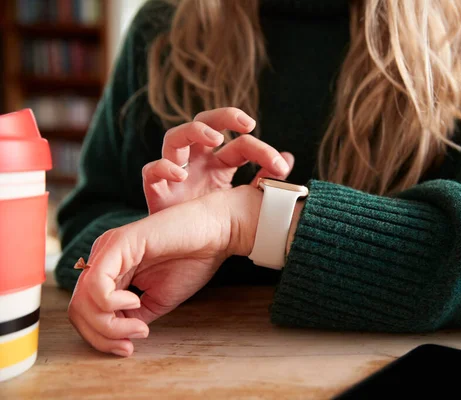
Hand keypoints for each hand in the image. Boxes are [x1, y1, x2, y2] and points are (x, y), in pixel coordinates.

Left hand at [67, 185, 262, 356]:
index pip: (86, 310)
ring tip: (139, 325)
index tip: (130, 346)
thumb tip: (118, 336)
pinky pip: (96, 285)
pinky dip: (112, 304)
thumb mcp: (158, 298)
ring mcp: (107, 249)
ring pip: (82, 301)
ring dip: (109, 325)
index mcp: (111, 270)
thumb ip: (135, 315)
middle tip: (130, 343)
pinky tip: (135, 302)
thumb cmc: (194, 259)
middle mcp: (102, 258)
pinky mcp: (118, 243)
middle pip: (78, 309)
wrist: (217, 232)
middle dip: (102, 336)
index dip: (102, 337)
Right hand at [142, 107, 293, 213]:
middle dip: (223, 117)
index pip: (240, 144)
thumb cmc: (217, 225)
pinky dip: (163, 168)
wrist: (191, 257)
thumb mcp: (245, 201)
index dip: (261, 150)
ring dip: (194, 131)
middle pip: (203, 124)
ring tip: (215, 138)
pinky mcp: (157, 192)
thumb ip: (265, 180)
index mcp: (219, 164)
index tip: (281, 166)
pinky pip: (151, 171)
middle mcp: (197, 162)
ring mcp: (175, 174)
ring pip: (175, 138)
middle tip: (247, 124)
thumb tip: (288, 158)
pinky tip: (181, 174)